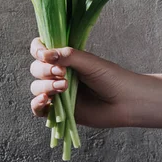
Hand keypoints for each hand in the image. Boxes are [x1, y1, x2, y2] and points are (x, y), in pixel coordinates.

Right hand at [29, 37, 147, 127]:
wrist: (126, 102)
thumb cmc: (111, 78)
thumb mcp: (89, 62)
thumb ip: (68, 56)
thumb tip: (46, 54)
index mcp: (64, 58)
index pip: (40, 49)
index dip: (37, 50)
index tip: (45, 54)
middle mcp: (58, 74)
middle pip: (36, 69)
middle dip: (44, 70)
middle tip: (62, 73)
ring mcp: (57, 93)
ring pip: (36, 88)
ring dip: (44, 86)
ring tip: (63, 87)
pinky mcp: (58, 111)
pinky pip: (39, 109)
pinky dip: (37, 104)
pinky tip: (45, 101)